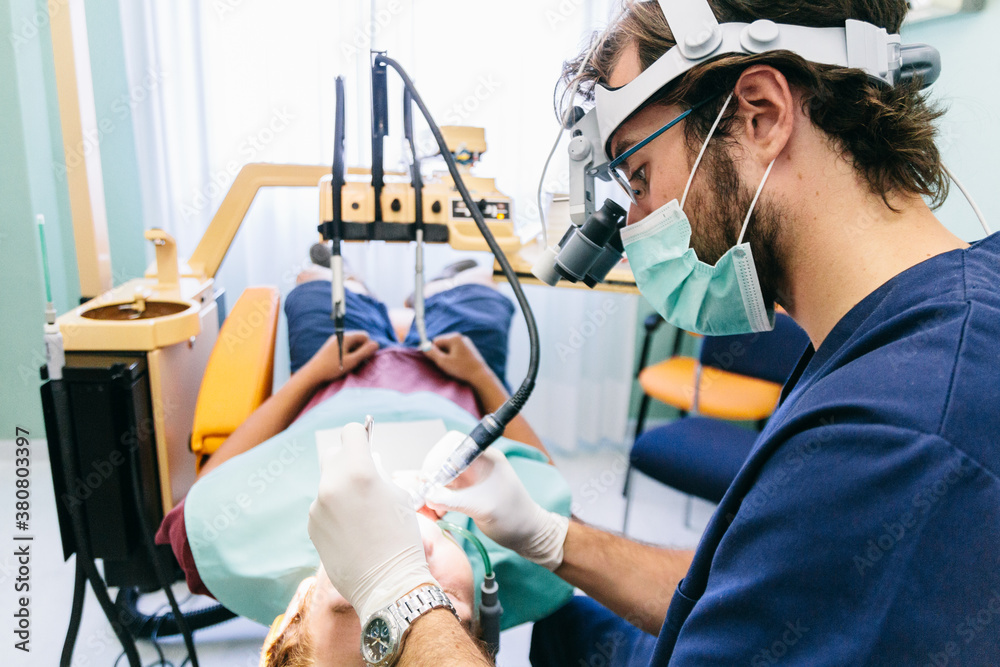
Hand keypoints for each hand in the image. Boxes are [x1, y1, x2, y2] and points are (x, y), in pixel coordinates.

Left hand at [303, 331, 378, 383]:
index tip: (363, 358)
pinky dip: (348, 354)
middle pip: (359, 339)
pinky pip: (345, 347)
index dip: (367, 347)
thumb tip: (376, 344)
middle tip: (357, 363)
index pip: (365, 336)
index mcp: (346, 337)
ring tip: (350, 364)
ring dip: (355, 353)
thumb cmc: (333, 368)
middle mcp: (340, 336)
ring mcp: (335, 341)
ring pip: (352, 344)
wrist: (313, 373)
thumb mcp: (352, 361)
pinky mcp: (331, 347)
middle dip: (361, 350)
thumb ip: (365, 352)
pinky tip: (343, 364)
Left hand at [308, 423, 435, 621]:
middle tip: (363, 476)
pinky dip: (335, 511)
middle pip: (333, 454)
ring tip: (362, 515)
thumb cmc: (401, 537)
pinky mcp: (312, 526)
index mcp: (357, 470)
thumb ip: (376, 474)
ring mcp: (317, 506)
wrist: (386, 583)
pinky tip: (352, 531)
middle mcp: (331, 484)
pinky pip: (323, 507)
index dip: (361, 436)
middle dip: (347, 460)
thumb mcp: (398, 495)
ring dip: (341, 489)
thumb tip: (364, 465)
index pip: (350, 432)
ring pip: (328, 483)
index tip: (366, 445)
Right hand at [422, 333, 493, 386]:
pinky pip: (456, 351)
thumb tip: (422, 346)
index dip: (433, 351)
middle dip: (440, 353)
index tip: (435, 361)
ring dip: (447, 356)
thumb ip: (431, 353)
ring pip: (449, 348)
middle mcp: (460, 337)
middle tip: (445, 365)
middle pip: (442, 344)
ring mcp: (466, 342)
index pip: (435, 341)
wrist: (480, 375)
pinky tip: (458, 366)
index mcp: (453, 337)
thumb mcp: (443, 362)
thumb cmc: (461, 369)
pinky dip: (454, 357)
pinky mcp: (469, 349)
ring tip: (452, 366)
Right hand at [422, 442, 568, 570]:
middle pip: (443, 457)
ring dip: (430, 487)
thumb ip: (454, 501)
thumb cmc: (513, 518)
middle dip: (429, 474)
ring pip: (440, 474)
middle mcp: (475, 463)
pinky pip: (443, 488)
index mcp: (485, 458)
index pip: (454, 443)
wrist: (527, 533)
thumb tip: (428, 496)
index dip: (438, 456)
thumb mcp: (483, 508)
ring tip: (424, 503)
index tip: (430, 478)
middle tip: (422, 493)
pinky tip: (431, 508)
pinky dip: (435, 497)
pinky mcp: (465, 491)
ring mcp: (469, 477)